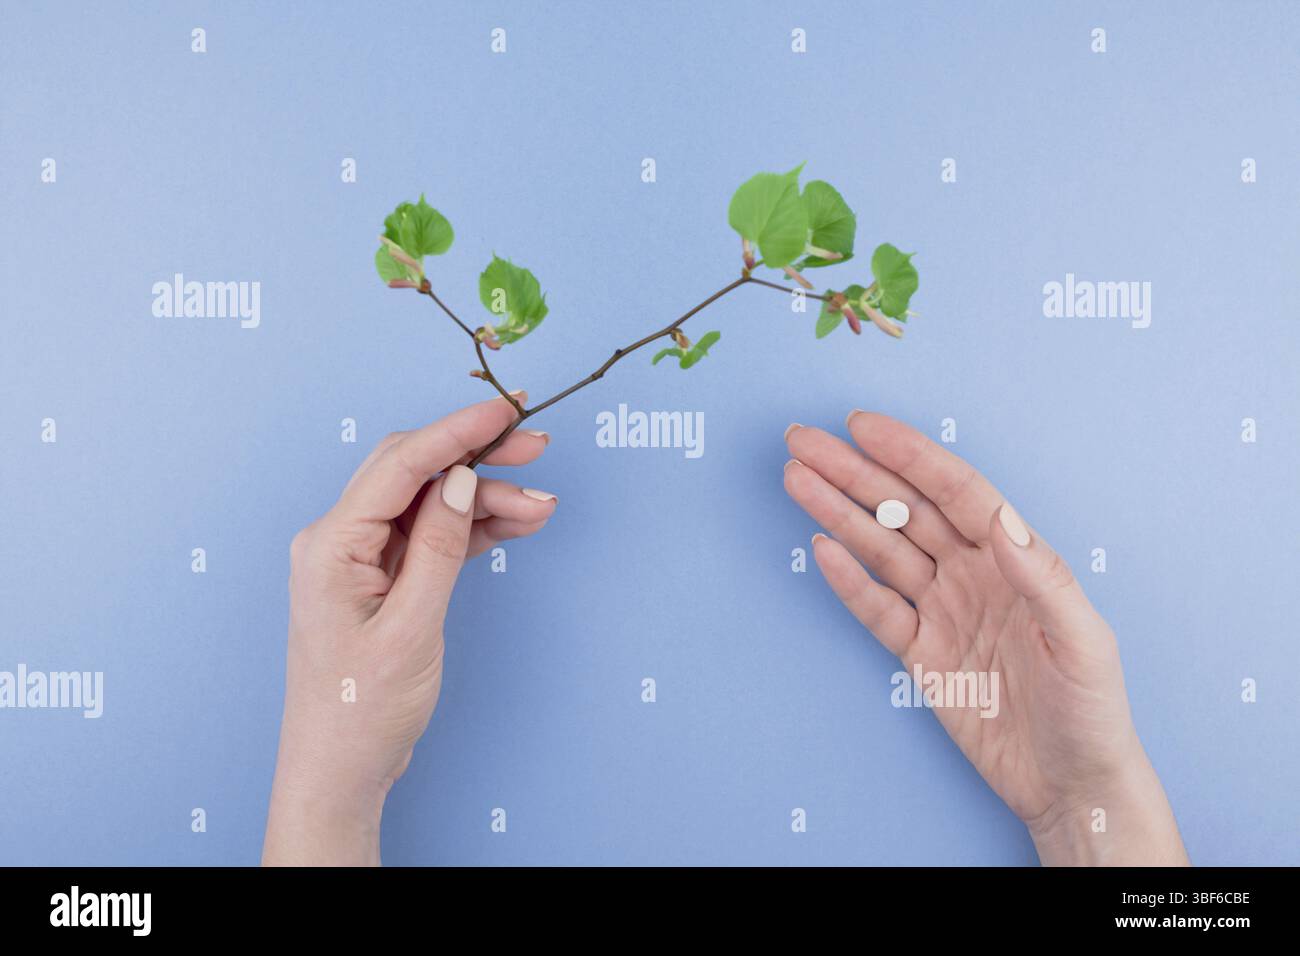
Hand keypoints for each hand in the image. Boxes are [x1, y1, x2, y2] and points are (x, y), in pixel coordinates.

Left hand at [263, 394, 557, 864]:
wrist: (341, 770)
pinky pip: (435, 537)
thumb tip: (460, 481)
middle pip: (416, 473)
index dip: (456, 430)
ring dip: (486, 498)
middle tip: (536, 445)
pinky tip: (518, 523)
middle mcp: (341, 540)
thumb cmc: (361, 710)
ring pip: (432, 504)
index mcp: (331, 545)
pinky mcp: (385, 579)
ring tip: (543, 505)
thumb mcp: (410, 629)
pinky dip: (476, 528)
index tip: (504, 409)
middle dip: (477, 455)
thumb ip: (439, 549)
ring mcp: (362, 559)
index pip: (400, 465)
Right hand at [784, 412, 1187, 865]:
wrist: (1071, 785)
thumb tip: (1002, 520)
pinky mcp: (920, 652)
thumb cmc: (1092, 712)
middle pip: (904, 510)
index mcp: (1015, 559)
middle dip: (854, 472)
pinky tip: (820, 547)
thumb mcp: (1083, 644)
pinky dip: (847, 581)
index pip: (955, 492)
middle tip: (805, 440)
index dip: (909, 456)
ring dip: (838, 513)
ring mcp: (943, 610)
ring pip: (881, 549)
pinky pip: (877, 608)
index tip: (863, 427)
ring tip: (797, 479)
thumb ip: (1044, 579)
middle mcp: (973, 573)